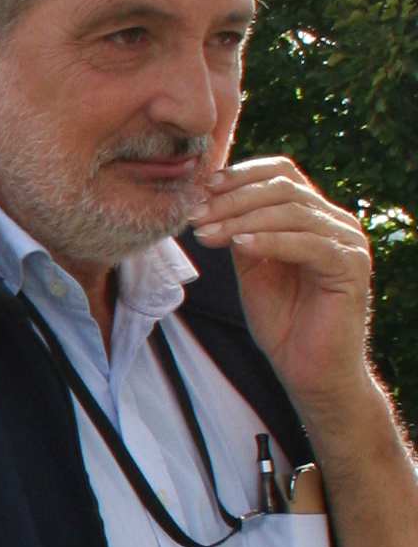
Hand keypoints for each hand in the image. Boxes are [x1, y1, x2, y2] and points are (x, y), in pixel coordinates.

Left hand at [187, 157, 375, 423]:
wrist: (310, 371)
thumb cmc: (284, 323)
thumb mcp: (254, 270)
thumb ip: (242, 234)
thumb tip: (211, 202)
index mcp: (316, 217)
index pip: (283, 174)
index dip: (242, 174)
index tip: (204, 187)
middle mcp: (337, 223)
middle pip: (284, 189)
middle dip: (233, 200)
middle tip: (195, 215)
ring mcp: (348, 243)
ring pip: (292, 212)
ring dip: (242, 220)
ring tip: (206, 234)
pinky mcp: (351, 267)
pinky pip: (308, 244)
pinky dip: (270, 241)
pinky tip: (240, 247)